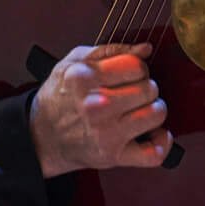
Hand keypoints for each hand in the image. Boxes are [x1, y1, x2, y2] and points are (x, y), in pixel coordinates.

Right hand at [29, 43, 169, 177]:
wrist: (42, 136)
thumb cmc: (60, 97)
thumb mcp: (73, 62)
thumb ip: (111, 51)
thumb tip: (144, 49)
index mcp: (84, 79)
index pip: (136, 65)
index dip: (138, 67)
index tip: (132, 73)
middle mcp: (96, 106)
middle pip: (149, 89)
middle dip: (146, 87)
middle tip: (134, 92)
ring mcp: (106, 133)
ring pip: (156, 114)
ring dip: (154, 110)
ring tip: (141, 109)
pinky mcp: (113, 156)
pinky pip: (153, 154)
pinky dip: (162, 144)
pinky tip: (156, 133)